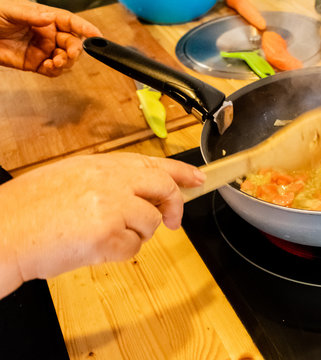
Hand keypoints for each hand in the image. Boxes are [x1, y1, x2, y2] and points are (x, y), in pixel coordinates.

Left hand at [0, 0, 101, 75]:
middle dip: (75, 49)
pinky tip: (48, 66)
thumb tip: (51, 18)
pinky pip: (53, 71)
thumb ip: (32, 15)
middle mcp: (47, 34)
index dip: (85, 27)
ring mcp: (43, 50)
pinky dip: (55, 71)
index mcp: (44, 18)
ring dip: (66, 62)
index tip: (96, 34)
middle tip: (71, 54)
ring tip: (56, 62)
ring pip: (66, 59)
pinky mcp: (36, 64)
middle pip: (72, 42)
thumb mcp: (9, 11)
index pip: (70, 22)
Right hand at [0, 153, 204, 297]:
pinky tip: (93, 248)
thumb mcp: (73, 178)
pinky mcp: (108, 233)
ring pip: (150, 223)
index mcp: (102, 164)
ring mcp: (112, 204)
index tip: (198, 179)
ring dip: (134, 235)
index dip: (181, 171)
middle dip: (174, 206)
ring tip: (101, 236)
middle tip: (172, 220)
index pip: (154, 162)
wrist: (2, 231)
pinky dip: (119, 252)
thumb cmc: (30, 209)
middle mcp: (111, 179)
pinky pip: (133, 247)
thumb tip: (144, 193)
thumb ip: (111, 181)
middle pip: (164, 188)